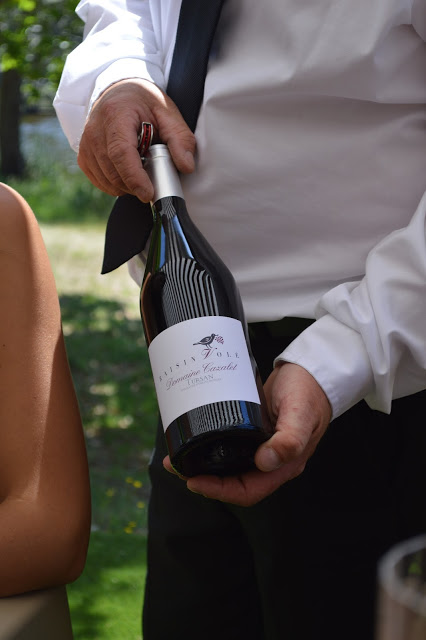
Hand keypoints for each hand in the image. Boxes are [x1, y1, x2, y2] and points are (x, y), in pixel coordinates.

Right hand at [77, 79, 195, 200]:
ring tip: (141, 170)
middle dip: (135, 185)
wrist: (120, 92)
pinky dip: (116, 185)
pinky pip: (100, 181)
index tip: (148, 193)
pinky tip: (128, 173)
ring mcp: (86, 144)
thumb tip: (187, 166)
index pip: (121, 152)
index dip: (134, 177)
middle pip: (113, 171)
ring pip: (107, 180)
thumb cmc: (144, 103)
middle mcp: (95, 130)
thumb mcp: (168, 113)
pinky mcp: (83, 156)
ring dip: (127, 186)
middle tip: (153, 182)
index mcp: (116, 115)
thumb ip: (180, 140)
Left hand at [164, 362, 331, 505]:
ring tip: (177, 455)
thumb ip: (289, 439)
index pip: (248, 490)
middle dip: (203, 479)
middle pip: (233, 481)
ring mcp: (260, 447)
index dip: (220, 491)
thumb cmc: (309, 392)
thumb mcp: (300, 413)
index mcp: (284, 465)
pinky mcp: (252, 431)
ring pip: (228, 465)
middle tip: (176, 465)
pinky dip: (209, 446)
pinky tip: (195, 437)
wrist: (311, 371)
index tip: (194, 481)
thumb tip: (264, 462)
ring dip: (202, 464)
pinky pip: (228, 446)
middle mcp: (270, 461)